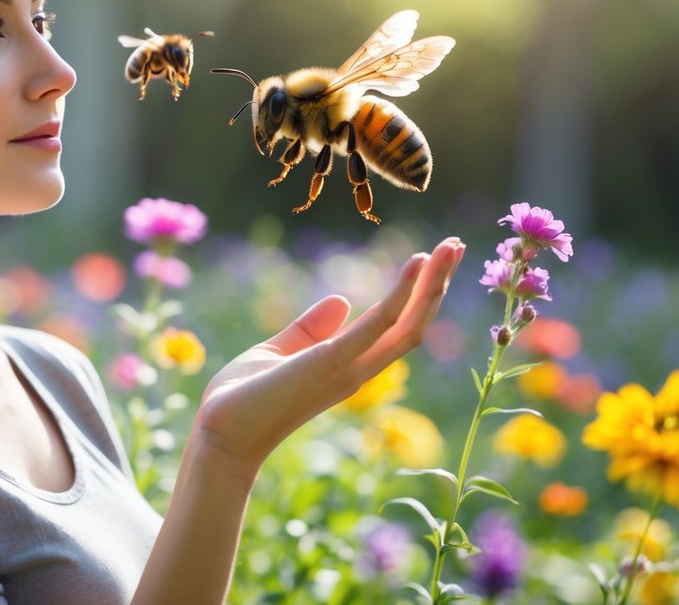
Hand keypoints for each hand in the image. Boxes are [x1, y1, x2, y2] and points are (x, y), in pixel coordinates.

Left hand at [191, 237, 464, 479]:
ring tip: (451, 245)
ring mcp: (349, 367)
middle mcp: (358, 368)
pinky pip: (378, 325)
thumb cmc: (243, 399)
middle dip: (437, 284)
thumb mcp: (279, 352)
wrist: (220, 433)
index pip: (396, 327)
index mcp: (346, 364)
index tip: (433, 258)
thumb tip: (342, 300)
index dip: (418, 295)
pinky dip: (402, 295)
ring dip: (432, 283)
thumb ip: (309, 330)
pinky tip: (418, 265)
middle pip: (414, 324)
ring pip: (408, 324)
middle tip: (457, 244)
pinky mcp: (332, 363)